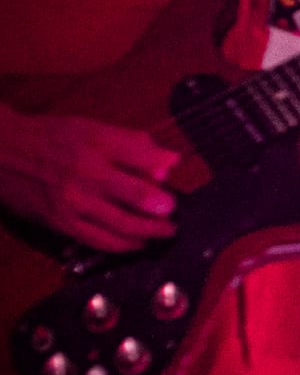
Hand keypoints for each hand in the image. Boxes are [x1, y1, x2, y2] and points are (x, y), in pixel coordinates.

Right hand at [0, 108, 178, 252]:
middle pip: (140, 195)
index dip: (166, 169)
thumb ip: (133, 144)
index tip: (174, 177)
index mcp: (98, 143)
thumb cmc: (51, 138)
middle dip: (164, 206)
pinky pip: (100, 240)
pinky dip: (124, 245)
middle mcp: (87, 172)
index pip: (145, 157)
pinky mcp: (61, 222)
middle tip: (172, 211)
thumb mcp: (92, 128)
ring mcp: (74, 201)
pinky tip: (137, 243)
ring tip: (165, 231)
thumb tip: (170, 163)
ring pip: (124, 224)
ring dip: (152, 231)